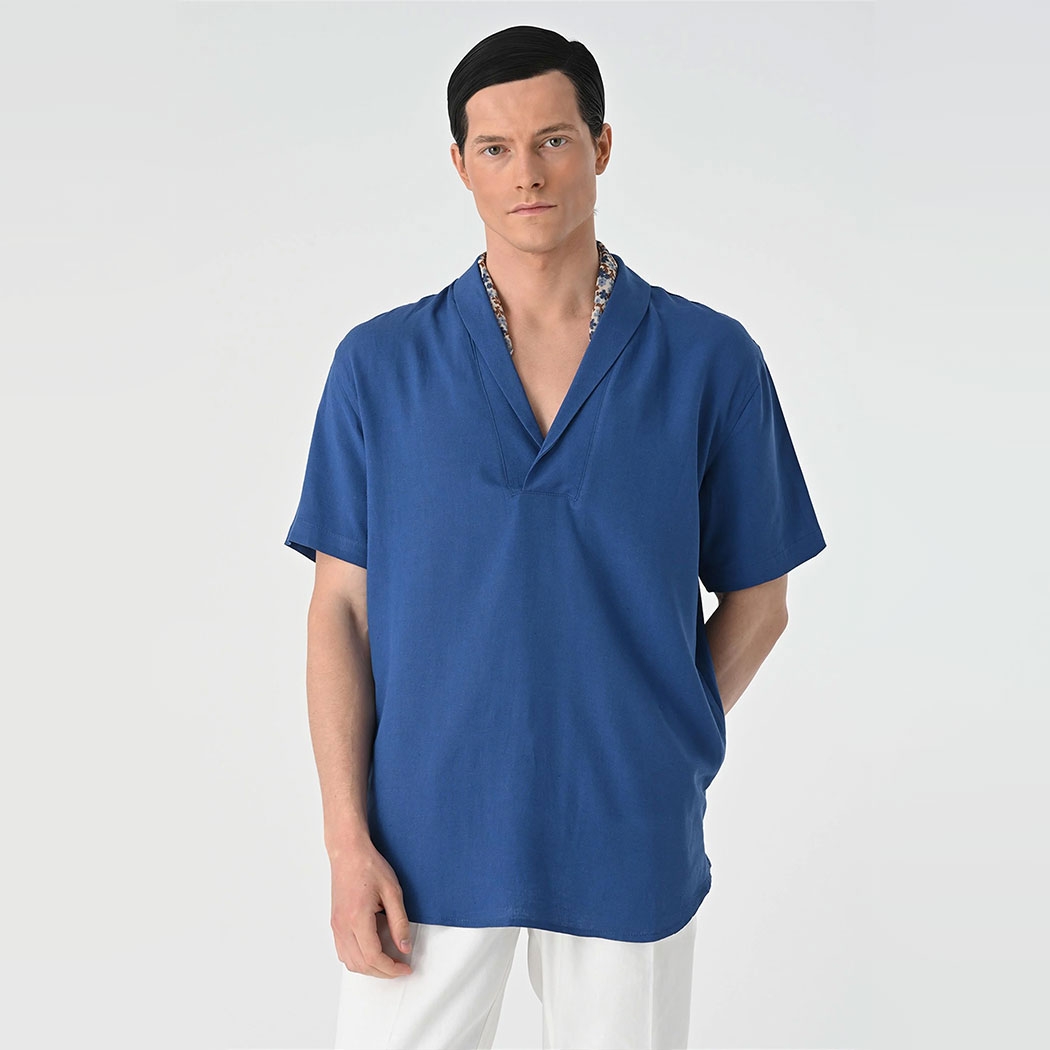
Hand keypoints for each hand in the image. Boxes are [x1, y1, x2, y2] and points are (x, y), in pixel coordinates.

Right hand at [330, 837, 413, 978]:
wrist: (348, 853)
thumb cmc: (369, 866)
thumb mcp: (392, 891)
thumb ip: (399, 921)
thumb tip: (404, 947)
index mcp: (357, 918)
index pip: (373, 957)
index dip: (391, 968)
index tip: (405, 968)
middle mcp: (343, 926)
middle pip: (361, 964)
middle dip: (383, 972)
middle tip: (400, 967)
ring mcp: (336, 926)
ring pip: (350, 962)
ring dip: (369, 968)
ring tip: (388, 962)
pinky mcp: (335, 923)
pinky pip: (343, 952)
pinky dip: (358, 959)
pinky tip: (372, 952)